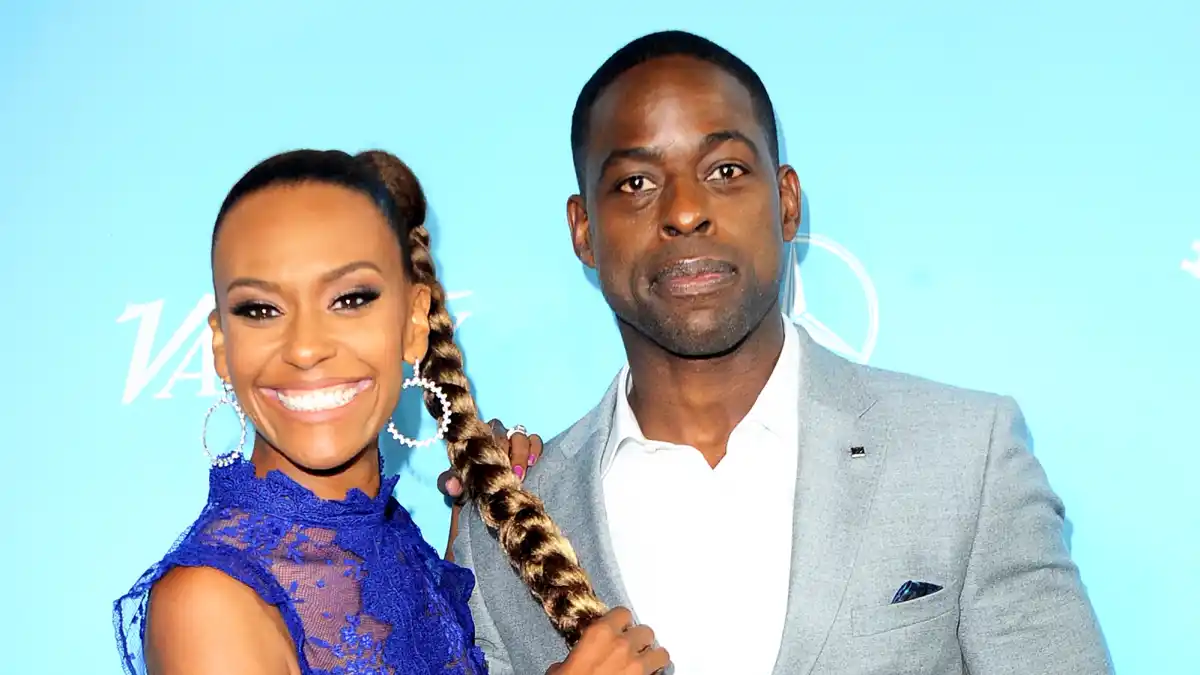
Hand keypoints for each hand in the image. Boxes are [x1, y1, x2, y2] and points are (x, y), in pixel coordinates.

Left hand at [442, 419, 540, 560]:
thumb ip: (450, 485)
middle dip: (504, 455)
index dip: (483, 446)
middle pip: (501, 434)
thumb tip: (452, 485)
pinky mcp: (530, 447)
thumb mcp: (458, 488)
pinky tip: (532, 462)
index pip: (478, 432)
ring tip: (519, 474)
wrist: (490, 496)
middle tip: (506, 476)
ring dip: (520, 454)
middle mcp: (495, 436)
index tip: (486, 466)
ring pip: (519, 435)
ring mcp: (513, 440)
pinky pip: (535, 440)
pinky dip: (535, 448)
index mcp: (475, 441)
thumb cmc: (472, 487)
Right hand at [545, 608, 669, 674]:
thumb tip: (569, 665)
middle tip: (631, 648)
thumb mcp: (560, 670)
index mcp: (599, 634)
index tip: (618, 628)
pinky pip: (660, 674)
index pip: (622, 613)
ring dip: (653, 656)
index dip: (621, 622)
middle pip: (645, 631)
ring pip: (660, 653)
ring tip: (646, 662)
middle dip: (639, 640)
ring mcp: (637, 666)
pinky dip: (656, 674)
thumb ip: (574, 658)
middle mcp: (622, 645)